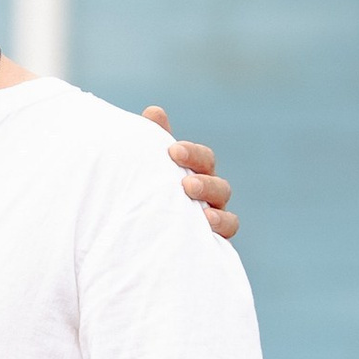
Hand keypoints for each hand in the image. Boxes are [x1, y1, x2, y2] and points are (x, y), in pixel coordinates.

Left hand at [143, 108, 239, 242]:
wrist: (131, 244)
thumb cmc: (141, 197)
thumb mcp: (144, 171)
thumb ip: (152, 143)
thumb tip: (154, 111)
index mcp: (194, 175)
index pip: (203, 159)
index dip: (192, 153)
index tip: (172, 151)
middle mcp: (208, 198)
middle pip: (219, 185)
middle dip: (205, 182)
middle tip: (186, 184)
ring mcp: (211, 223)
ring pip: (227, 213)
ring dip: (216, 211)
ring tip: (202, 213)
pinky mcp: (209, 246)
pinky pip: (225, 239)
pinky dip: (220, 231)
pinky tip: (206, 230)